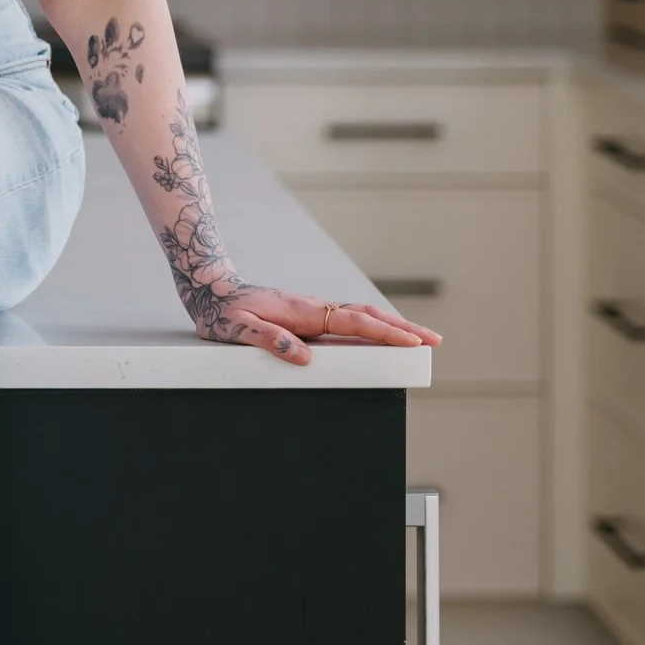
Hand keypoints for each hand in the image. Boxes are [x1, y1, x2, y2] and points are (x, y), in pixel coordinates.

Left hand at [178, 274, 441, 366]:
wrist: (210, 287)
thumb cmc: (222, 311)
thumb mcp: (238, 330)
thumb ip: (269, 340)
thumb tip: (304, 357)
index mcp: (303, 312)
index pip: (353, 323)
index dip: (385, 334)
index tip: (412, 342)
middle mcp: (314, 308)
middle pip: (368, 316)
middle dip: (403, 328)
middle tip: (434, 341)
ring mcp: (313, 310)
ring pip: (361, 317)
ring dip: (391, 326)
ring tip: (419, 340)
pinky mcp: (308, 315)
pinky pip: (347, 321)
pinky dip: (371, 326)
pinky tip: (381, 336)